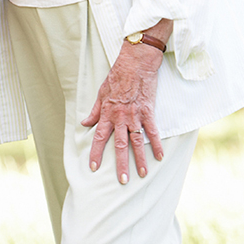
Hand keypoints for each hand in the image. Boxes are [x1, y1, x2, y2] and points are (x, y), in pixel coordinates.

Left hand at [81, 42, 163, 183]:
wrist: (134, 63)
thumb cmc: (117, 77)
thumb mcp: (101, 93)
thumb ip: (94, 111)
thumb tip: (84, 123)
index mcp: (107, 113)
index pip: (99, 137)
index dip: (96, 153)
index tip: (93, 167)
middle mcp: (119, 116)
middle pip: (119, 144)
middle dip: (120, 163)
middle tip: (122, 180)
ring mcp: (134, 115)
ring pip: (136, 141)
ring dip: (139, 159)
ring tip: (141, 174)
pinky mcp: (148, 111)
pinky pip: (152, 131)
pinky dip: (156, 144)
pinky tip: (159, 157)